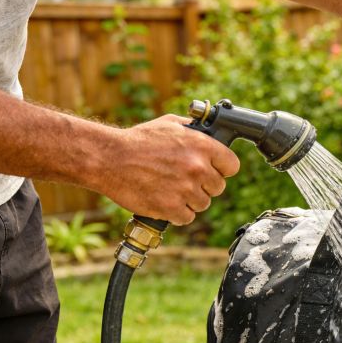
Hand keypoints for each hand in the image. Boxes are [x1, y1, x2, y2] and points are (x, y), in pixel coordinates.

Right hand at [96, 115, 239, 225]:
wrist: (109, 158)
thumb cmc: (138, 140)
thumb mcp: (170, 124)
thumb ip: (195, 131)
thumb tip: (211, 133)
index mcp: (202, 146)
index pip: (232, 166)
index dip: (222, 168)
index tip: (213, 170)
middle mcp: (197, 168)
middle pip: (218, 187)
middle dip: (204, 185)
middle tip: (184, 179)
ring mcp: (186, 190)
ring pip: (203, 203)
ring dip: (190, 199)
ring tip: (171, 188)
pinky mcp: (172, 208)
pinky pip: (187, 217)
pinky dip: (177, 213)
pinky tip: (165, 200)